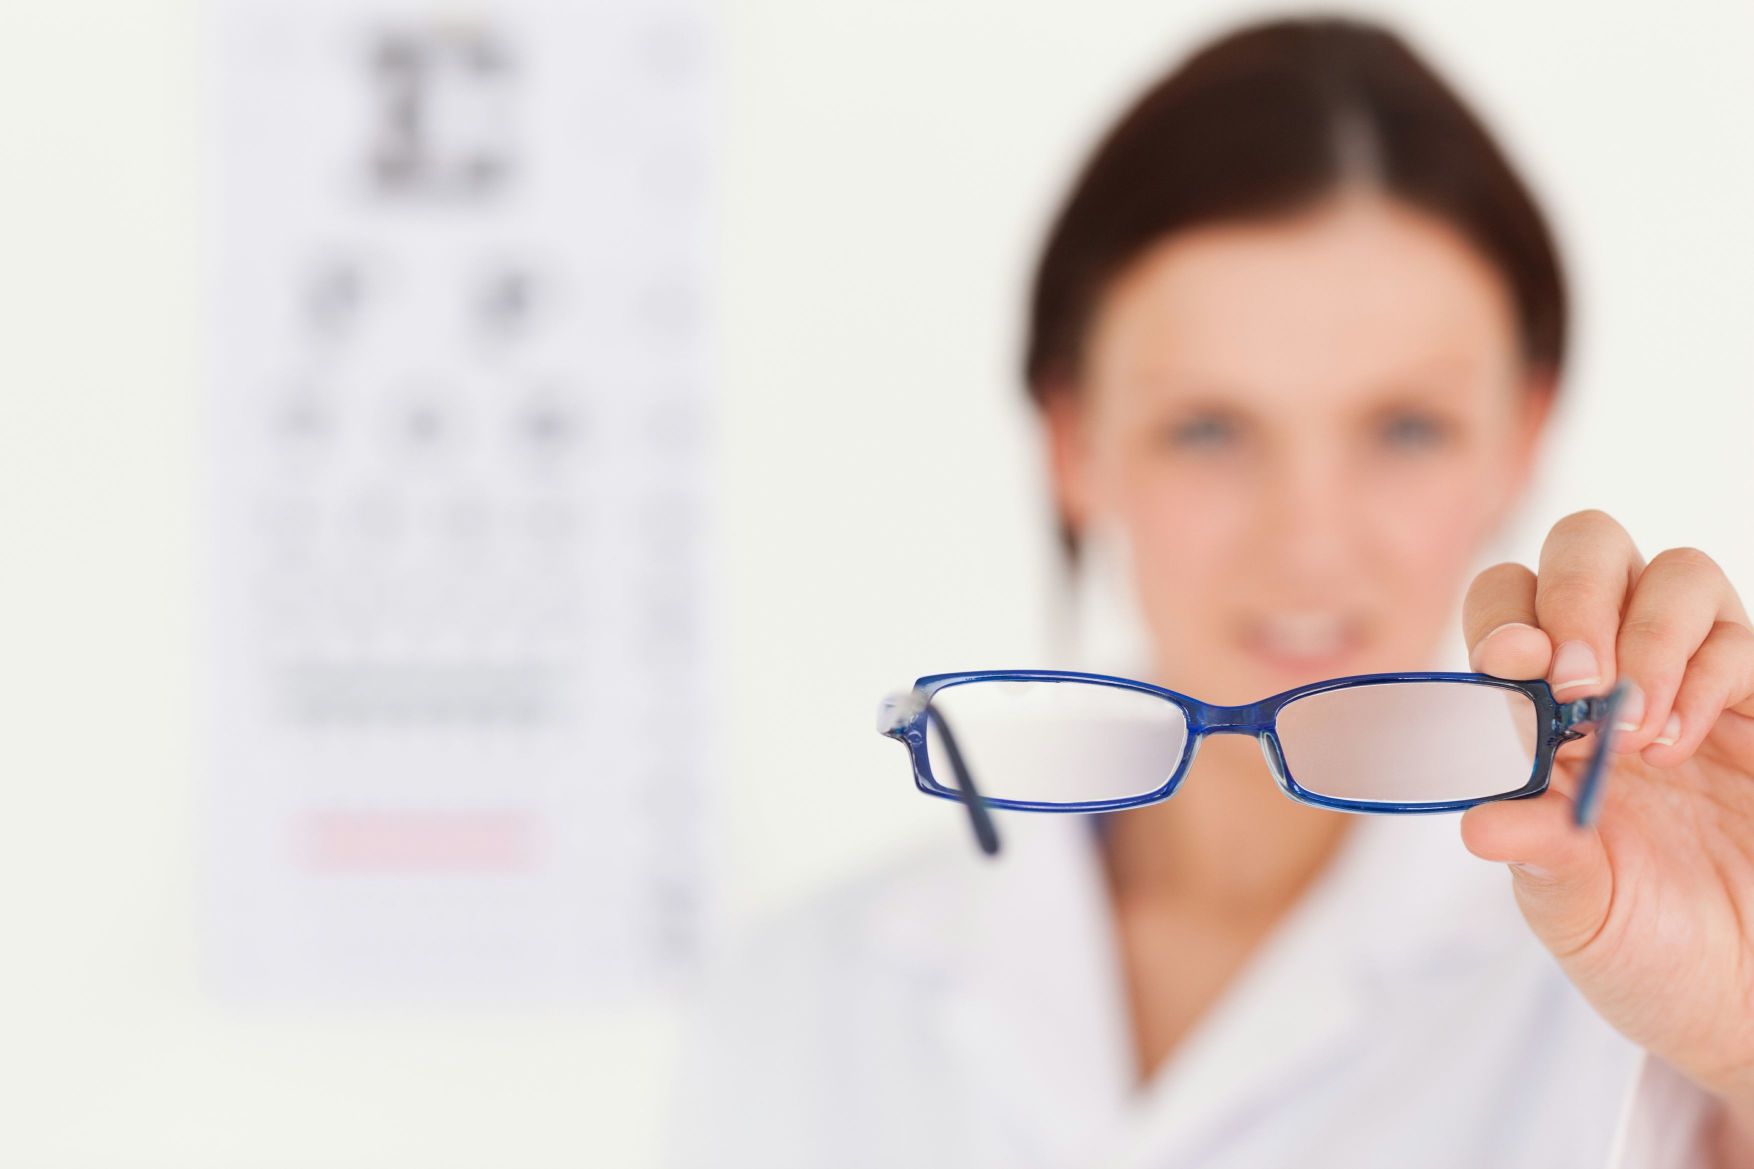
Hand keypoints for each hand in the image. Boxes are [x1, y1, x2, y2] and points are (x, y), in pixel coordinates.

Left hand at [1458, 509, 1753, 1140]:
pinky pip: (1738, 638)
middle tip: (1578, 682)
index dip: (1502, 616)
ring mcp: (1688, 680)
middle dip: (1575, 593)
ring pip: (1674, 572)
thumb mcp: (1573, 907)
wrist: (1740, 994)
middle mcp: (1609, 675)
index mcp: (1537, 709)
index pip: (1506, 606)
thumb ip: (1536, 855)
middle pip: (1589, 547)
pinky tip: (1679, 745)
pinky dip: (1705, 676)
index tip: (1511, 665)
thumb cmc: (1642, 943)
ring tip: (1636, 733)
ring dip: (1647, 635)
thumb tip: (1479, 822)